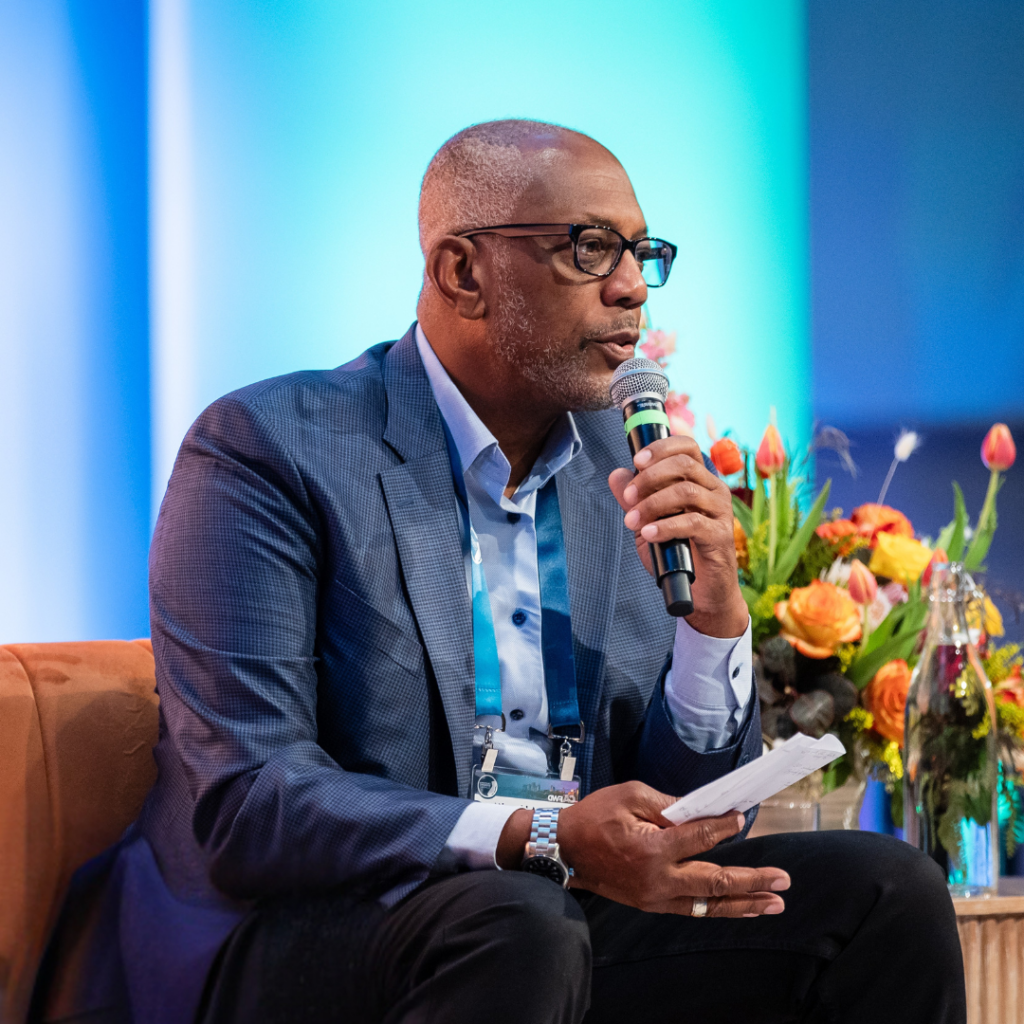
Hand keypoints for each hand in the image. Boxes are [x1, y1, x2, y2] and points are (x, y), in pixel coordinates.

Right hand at [497, 782, 787, 916]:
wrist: (562, 849)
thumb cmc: (594, 816)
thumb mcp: (630, 796)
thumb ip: (669, 805)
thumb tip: (702, 812)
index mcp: (652, 848)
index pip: (699, 838)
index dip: (723, 827)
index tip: (741, 816)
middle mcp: (658, 879)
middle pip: (715, 882)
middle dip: (753, 881)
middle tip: (783, 880)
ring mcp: (655, 897)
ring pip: (708, 905)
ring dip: (744, 904)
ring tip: (774, 903)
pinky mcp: (651, 903)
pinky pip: (692, 909)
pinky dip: (717, 908)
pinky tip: (738, 906)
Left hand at [608, 436, 747, 637]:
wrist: (701, 592)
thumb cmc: (678, 554)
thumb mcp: (648, 522)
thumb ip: (634, 499)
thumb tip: (616, 474)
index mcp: (700, 480)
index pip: (687, 447)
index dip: (661, 448)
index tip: (636, 460)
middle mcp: (714, 490)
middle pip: (684, 464)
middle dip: (649, 477)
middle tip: (628, 497)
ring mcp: (720, 512)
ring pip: (686, 491)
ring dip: (652, 504)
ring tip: (632, 522)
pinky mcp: (720, 536)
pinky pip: (693, 522)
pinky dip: (665, 526)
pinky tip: (648, 534)